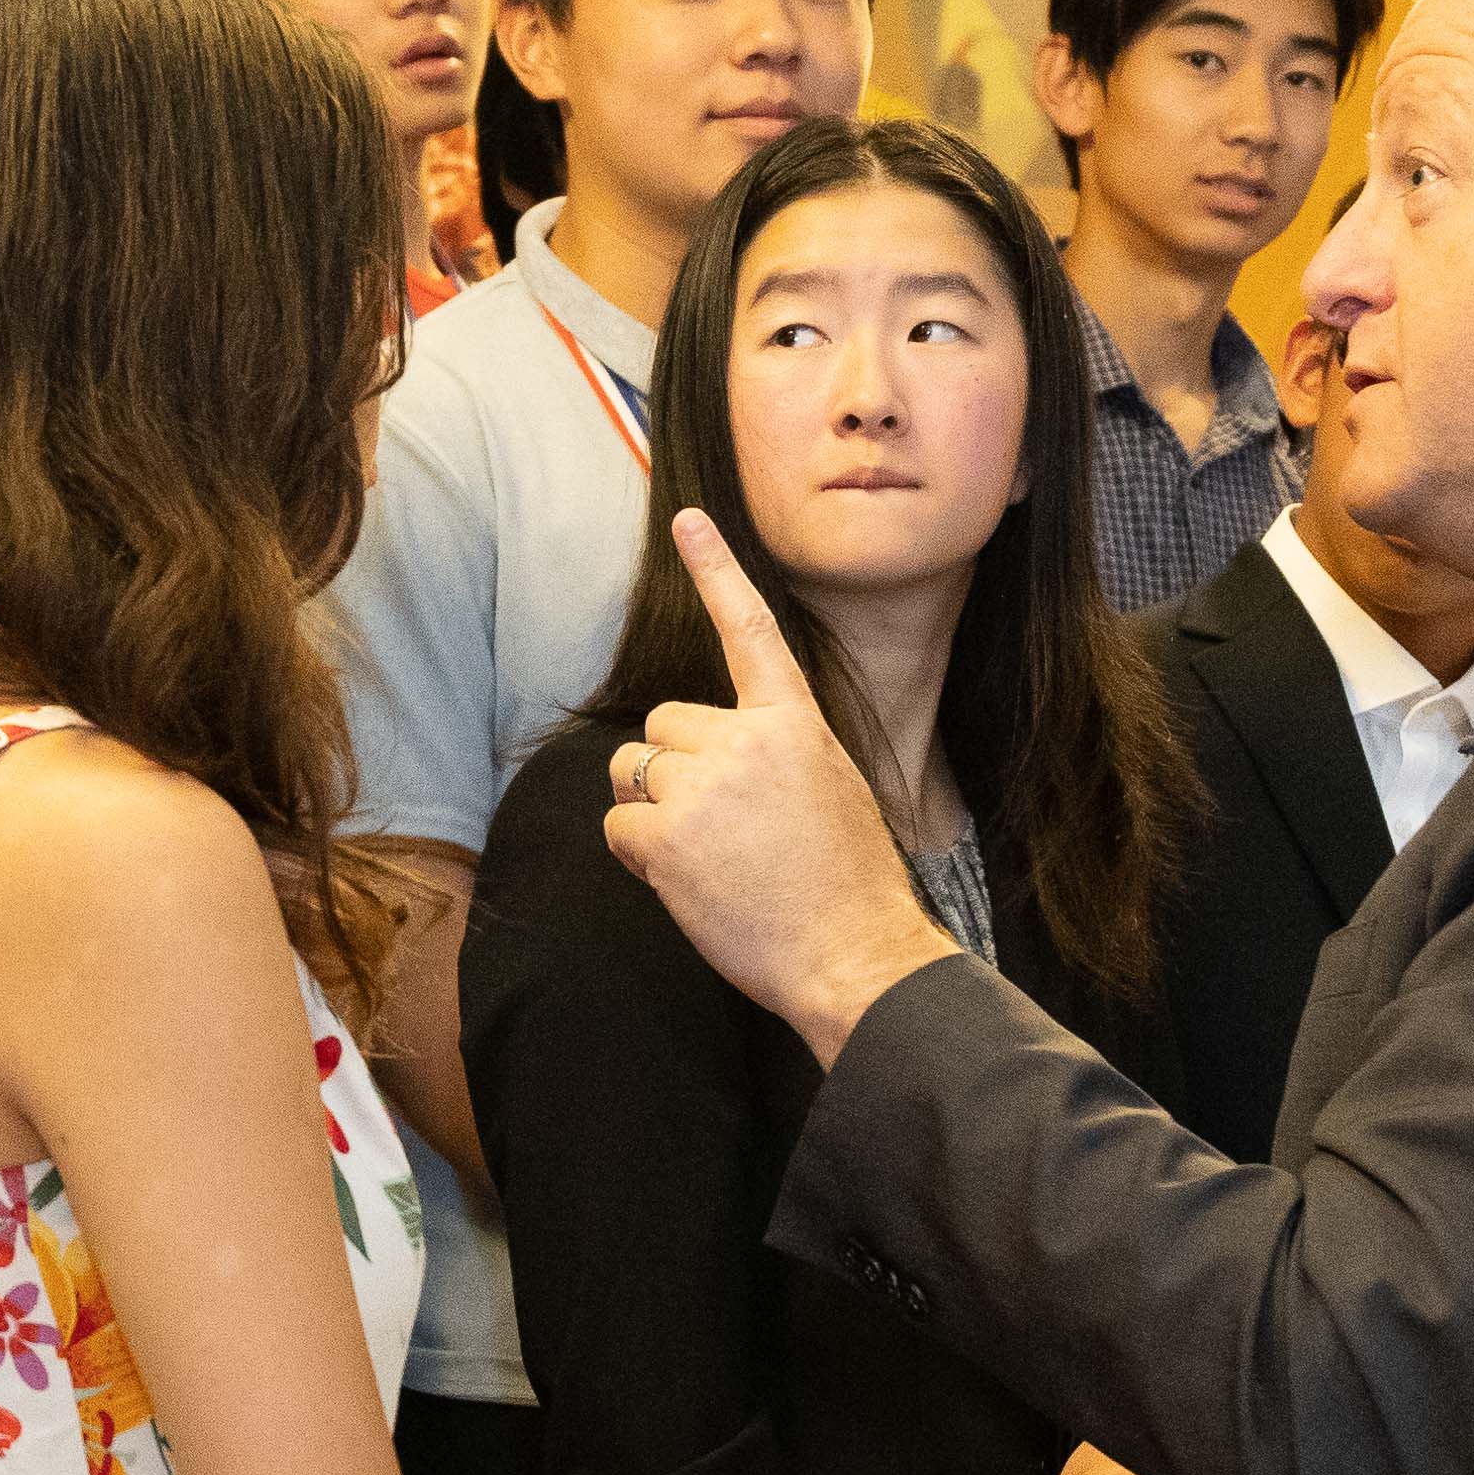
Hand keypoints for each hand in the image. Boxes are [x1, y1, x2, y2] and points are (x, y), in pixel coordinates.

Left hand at [604, 511, 954, 1058]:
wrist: (855, 955)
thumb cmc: (847, 887)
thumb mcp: (829, 791)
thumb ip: (771, 758)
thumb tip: (709, 761)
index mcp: (794, 724)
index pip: (750, 631)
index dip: (717, 571)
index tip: (687, 519)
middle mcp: (745, 740)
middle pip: (661, 724)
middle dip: (673, 769)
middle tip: (722, 828)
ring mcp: (703, 786)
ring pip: (632, 773)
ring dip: (653, 811)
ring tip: (710, 858)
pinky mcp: (667, 836)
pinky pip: (617, 826)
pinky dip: (638, 856)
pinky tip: (687, 882)